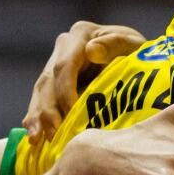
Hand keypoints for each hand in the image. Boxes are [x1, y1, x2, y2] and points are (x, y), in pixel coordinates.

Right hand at [26, 21, 146, 139]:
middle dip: (48, 109)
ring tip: (35, 139)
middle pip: (49, 81)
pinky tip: (34, 138)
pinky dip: (37, 120)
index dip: (65, 91)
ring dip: (37, 118)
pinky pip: (41, 102)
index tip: (71, 112)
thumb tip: (92, 50)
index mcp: (80, 35)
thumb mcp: (133, 44)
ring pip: (41, 93)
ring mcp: (56, 65)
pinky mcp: (55, 83)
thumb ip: (115, 44)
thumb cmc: (139, 52)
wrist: (137, 58)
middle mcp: (63, 48)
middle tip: (53, 134)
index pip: (64, 66)